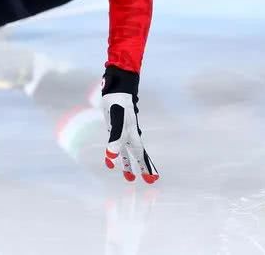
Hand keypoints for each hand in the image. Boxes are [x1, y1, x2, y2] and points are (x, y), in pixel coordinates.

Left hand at [101, 66, 158, 182]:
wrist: (117, 83)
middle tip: (148, 182)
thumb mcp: (115, 118)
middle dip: (141, 167)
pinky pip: (119, 140)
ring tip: (129, 176)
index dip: (145, 166)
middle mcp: (129, 131)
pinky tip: (115, 155)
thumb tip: (112, 155)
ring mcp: (123, 127)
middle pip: (137, 153)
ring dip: (129, 162)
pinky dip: (118, 150)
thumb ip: (115, 137)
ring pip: (128, 149)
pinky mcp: (115, 123)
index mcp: (132, 132)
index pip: (140, 153)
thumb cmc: (116, 99)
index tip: (152, 179)